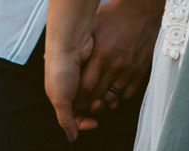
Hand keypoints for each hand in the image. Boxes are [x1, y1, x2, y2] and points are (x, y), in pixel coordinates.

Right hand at [46, 36, 94, 138]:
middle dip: (92, 109)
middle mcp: (69, 89)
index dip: (83, 123)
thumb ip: (65, 119)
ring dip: (99, 100)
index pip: (72, 119)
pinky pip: (100, 85)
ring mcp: (81, 79)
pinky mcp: (91, 69)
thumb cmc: (61, 70)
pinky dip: (103, 88)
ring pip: (93, 97)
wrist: (70, 42)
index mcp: (59, 98)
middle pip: (85, 109)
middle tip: (97, 103)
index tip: (94, 123)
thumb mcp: (60, 98)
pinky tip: (106, 86)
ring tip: (100, 95)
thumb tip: (71, 139)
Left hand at [76, 0, 162, 115]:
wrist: (140, 10)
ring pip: (112, 97)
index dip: (78, 96)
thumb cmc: (113, 16)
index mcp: (99, 54)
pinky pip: (126, 94)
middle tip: (84, 100)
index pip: (85, 87)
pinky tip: (113, 88)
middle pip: (97, 95)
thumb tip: (47, 56)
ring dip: (103, 100)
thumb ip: (75, 45)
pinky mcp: (139, 71)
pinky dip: (118, 95)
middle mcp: (114, 65)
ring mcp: (128, 69)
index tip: (75, 96)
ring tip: (98, 96)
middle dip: (88, 101)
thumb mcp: (91, 27)